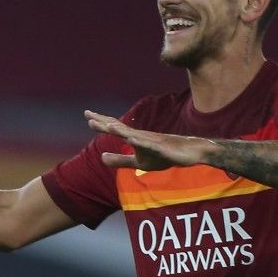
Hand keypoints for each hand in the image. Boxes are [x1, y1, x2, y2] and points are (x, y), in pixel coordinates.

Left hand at [84, 110, 211, 170]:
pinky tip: (132, 139)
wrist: (190, 153)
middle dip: (104, 121)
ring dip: (121, 131)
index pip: (115, 128)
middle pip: (120, 127)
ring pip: (134, 135)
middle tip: (88, 114)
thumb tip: (101, 157)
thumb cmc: (164, 155)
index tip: (87, 115)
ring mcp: (152, 141)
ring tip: (107, 126)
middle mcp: (141, 136)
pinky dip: (141, 142)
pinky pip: (151, 146)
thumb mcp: (138, 162)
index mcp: (135, 138)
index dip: (101, 122)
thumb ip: (120, 160)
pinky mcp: (163, 149)